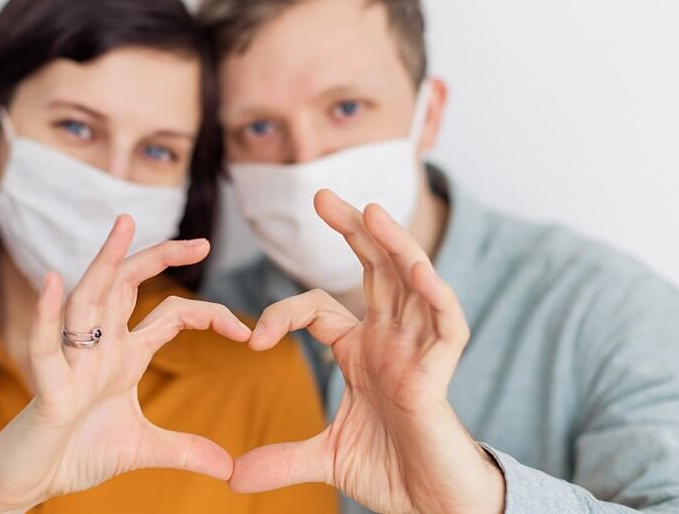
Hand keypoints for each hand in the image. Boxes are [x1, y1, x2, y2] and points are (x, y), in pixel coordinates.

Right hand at [0, 215, 250, 512]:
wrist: (31, 481)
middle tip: (202, 243)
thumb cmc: (76, 453)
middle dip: (160, 258)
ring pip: (87, 300)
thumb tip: (228, 468)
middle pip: (127, 286)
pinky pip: (45, 346)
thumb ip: (185, 451)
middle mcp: (99, 348)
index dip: (209, 315)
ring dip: (104, 261)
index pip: (169, 315)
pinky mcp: (47, 389)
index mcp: (124, 355)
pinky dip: (46, 315)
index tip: (246, 334)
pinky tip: (51, 281)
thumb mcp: (142, 448)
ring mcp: (72, 363)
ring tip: (124, 225)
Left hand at [229, 190, 504, 513]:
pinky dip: (436, 297)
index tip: (253, 340)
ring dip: (395, 247)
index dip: (284, 314)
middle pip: (375, 271)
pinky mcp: (441, 375)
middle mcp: (391, 341)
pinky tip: (418, 269)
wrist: (430, 507)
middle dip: (352, 232)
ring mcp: (418, 353)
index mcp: (362, 352)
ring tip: (372, 211)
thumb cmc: (389, 471)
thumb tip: (232, 477)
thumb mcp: (325, 458)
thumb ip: (280, 459)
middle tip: (320, 196)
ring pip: (413, 284)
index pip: (320, 308)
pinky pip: (446, 326)